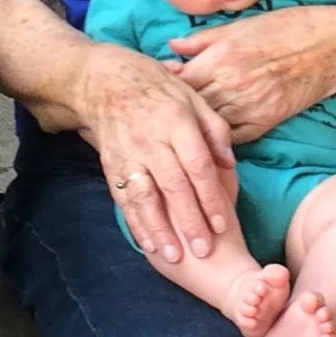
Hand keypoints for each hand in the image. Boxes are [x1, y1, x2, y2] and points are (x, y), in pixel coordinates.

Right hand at [84, 43, 238, 265]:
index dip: (210, 196)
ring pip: (145, 197)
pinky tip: (148, 244)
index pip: (197, 165)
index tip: (222, 223)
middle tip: (203, 250)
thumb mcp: (193, 98)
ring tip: (174, 255)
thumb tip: (230, 163)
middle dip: (189, 221)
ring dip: (159, 229)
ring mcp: (128, 155)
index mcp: (176, 122)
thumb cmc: (158, 89)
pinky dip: (136, 224)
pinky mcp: (111, 166)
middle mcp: (151, 140)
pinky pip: (123, 199)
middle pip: (173, 186)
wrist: (105, 81)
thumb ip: (214, 130)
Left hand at [166, 5, 335, 144]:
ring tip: (183, 124)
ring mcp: (248, 106)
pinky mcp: (266, 121)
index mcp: (221, 56)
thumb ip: (202, 40)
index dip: (167, 85)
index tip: (160, 87)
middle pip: (189, 105)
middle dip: (176, 108)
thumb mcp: (241, 24)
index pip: (179, 80)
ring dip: (195, 125)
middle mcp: (230, 84)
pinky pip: (232, 137)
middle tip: (163, 111)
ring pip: (207, 124)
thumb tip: (171, 47)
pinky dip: (219, 137)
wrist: (332, 44)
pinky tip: (211, 133)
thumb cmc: (288, 27)